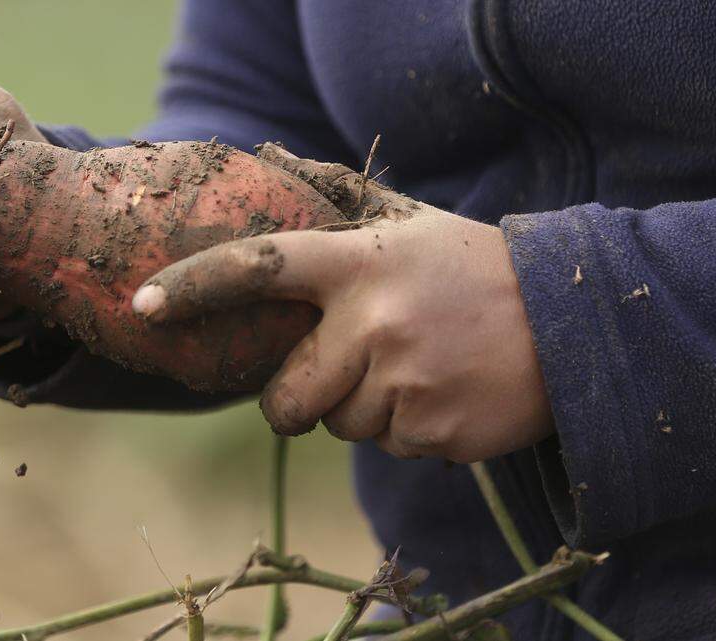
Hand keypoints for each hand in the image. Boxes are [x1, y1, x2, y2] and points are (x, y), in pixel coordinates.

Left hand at [131, 165, 553, 461]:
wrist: (571, 321)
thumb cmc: (469, 267)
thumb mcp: (408, 224)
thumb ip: (339, 200)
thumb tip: (269, 155)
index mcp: (360, 264)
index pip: (259, 268)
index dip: (196, 287)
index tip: (144, 305)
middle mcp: (374, 321)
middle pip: (287, 397)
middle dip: (302, 397)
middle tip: (348, 368)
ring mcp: (405, 381)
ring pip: (340, 426)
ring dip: (365, 409)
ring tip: (418, 367)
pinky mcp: (434, 431)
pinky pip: (388, 447)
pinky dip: (407, 429)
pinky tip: (445, 392)